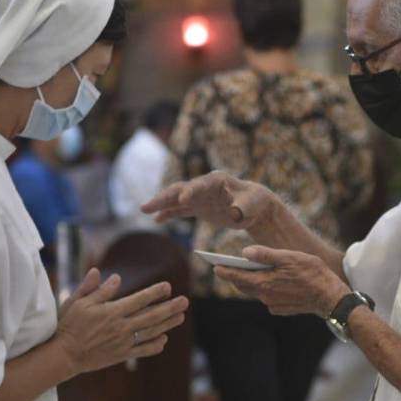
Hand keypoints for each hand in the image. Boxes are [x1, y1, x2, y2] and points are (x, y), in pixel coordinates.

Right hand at [54, 269, 189, 374]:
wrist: (64, 355)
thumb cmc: (69, 325)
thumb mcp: (78, 302)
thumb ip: (97, 289)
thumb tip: (115, 277)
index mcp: (112, 312)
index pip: (139, 300)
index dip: (155, 293)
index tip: (167, 286)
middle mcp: (121, 327)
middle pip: (151, 316)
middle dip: (170, 308)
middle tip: (185, 301)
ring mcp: (123, 342)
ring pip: (151, 332)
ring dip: (167, 324)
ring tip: (180, 317)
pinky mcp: (121, 354)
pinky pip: (142, 350)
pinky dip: (155, 345)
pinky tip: (164, 339)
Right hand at [141, 171, 275, 230]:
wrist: (255, 207)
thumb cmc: (256, 202)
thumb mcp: (252, 205)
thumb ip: (243, 207)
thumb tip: (235, 213)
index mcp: (217, 180)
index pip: (200, 185)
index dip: (191, 192)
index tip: (182, 199)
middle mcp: (204, 186)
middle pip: (180, 189)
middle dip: (164, 197)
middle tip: (147, 206)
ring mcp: (199, 196)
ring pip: (176, 199)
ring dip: (161, 204)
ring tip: (144, 210)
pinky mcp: (198, 207)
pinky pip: (180, 210)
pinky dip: (169, 214)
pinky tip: (157, 220)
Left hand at [213, 246, 350, 317]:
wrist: (330, 298)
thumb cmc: (312, 273)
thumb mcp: (289, 257)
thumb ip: (266, 254)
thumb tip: (245, 253)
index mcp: (264, 282)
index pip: (237, 276)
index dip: (224, 270)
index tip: (214, 266)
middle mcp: (265, 296)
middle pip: (243, 285)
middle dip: (235, 276)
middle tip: (227, 267)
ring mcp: (273, 304)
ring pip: (256, 291)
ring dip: (251, 282)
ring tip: (250, 271)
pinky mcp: (281, 309)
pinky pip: (268, 297)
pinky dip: (266, 289)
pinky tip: (273, 281)